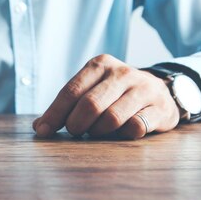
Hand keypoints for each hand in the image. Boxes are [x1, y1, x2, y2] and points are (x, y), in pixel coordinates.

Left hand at [32, 54, 179, 138]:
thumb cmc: (115, 95)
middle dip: (76, 124)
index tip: (43, 132)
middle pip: (90, 105)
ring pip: (112, 118)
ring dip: (99, 132)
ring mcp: (144, 88)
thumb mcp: (92, 90)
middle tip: (75, 132)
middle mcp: (122, 72)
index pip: (71, 91)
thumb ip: (66, 106)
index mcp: (100, 64)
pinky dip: (122, 135)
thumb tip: (39, 127)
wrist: (161, 93)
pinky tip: (121, 132)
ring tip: (98, 131)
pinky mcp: (160, 107)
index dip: (54, 114)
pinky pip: (134, 128)